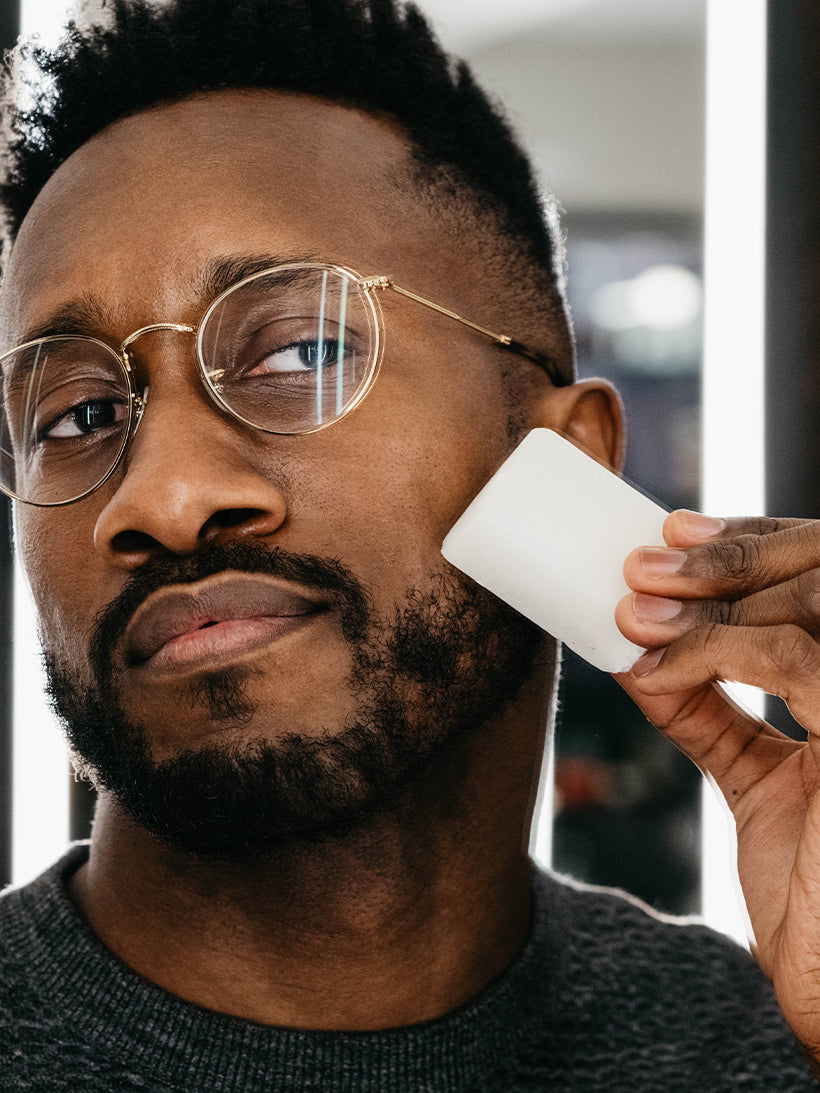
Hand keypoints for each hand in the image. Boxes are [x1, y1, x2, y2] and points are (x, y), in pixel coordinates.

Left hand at [615, 510, 819, 1060]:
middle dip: (725, 558)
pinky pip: (794, 663)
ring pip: (808, 604)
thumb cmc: (814, 886)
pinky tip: (657, 671)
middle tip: (637, 566)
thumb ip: (709, 712)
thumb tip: (640, 651)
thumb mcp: (756, 778)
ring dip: (708, 599)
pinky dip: (713, 655)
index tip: (672, 534)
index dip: (755, 541)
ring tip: (631, 612)